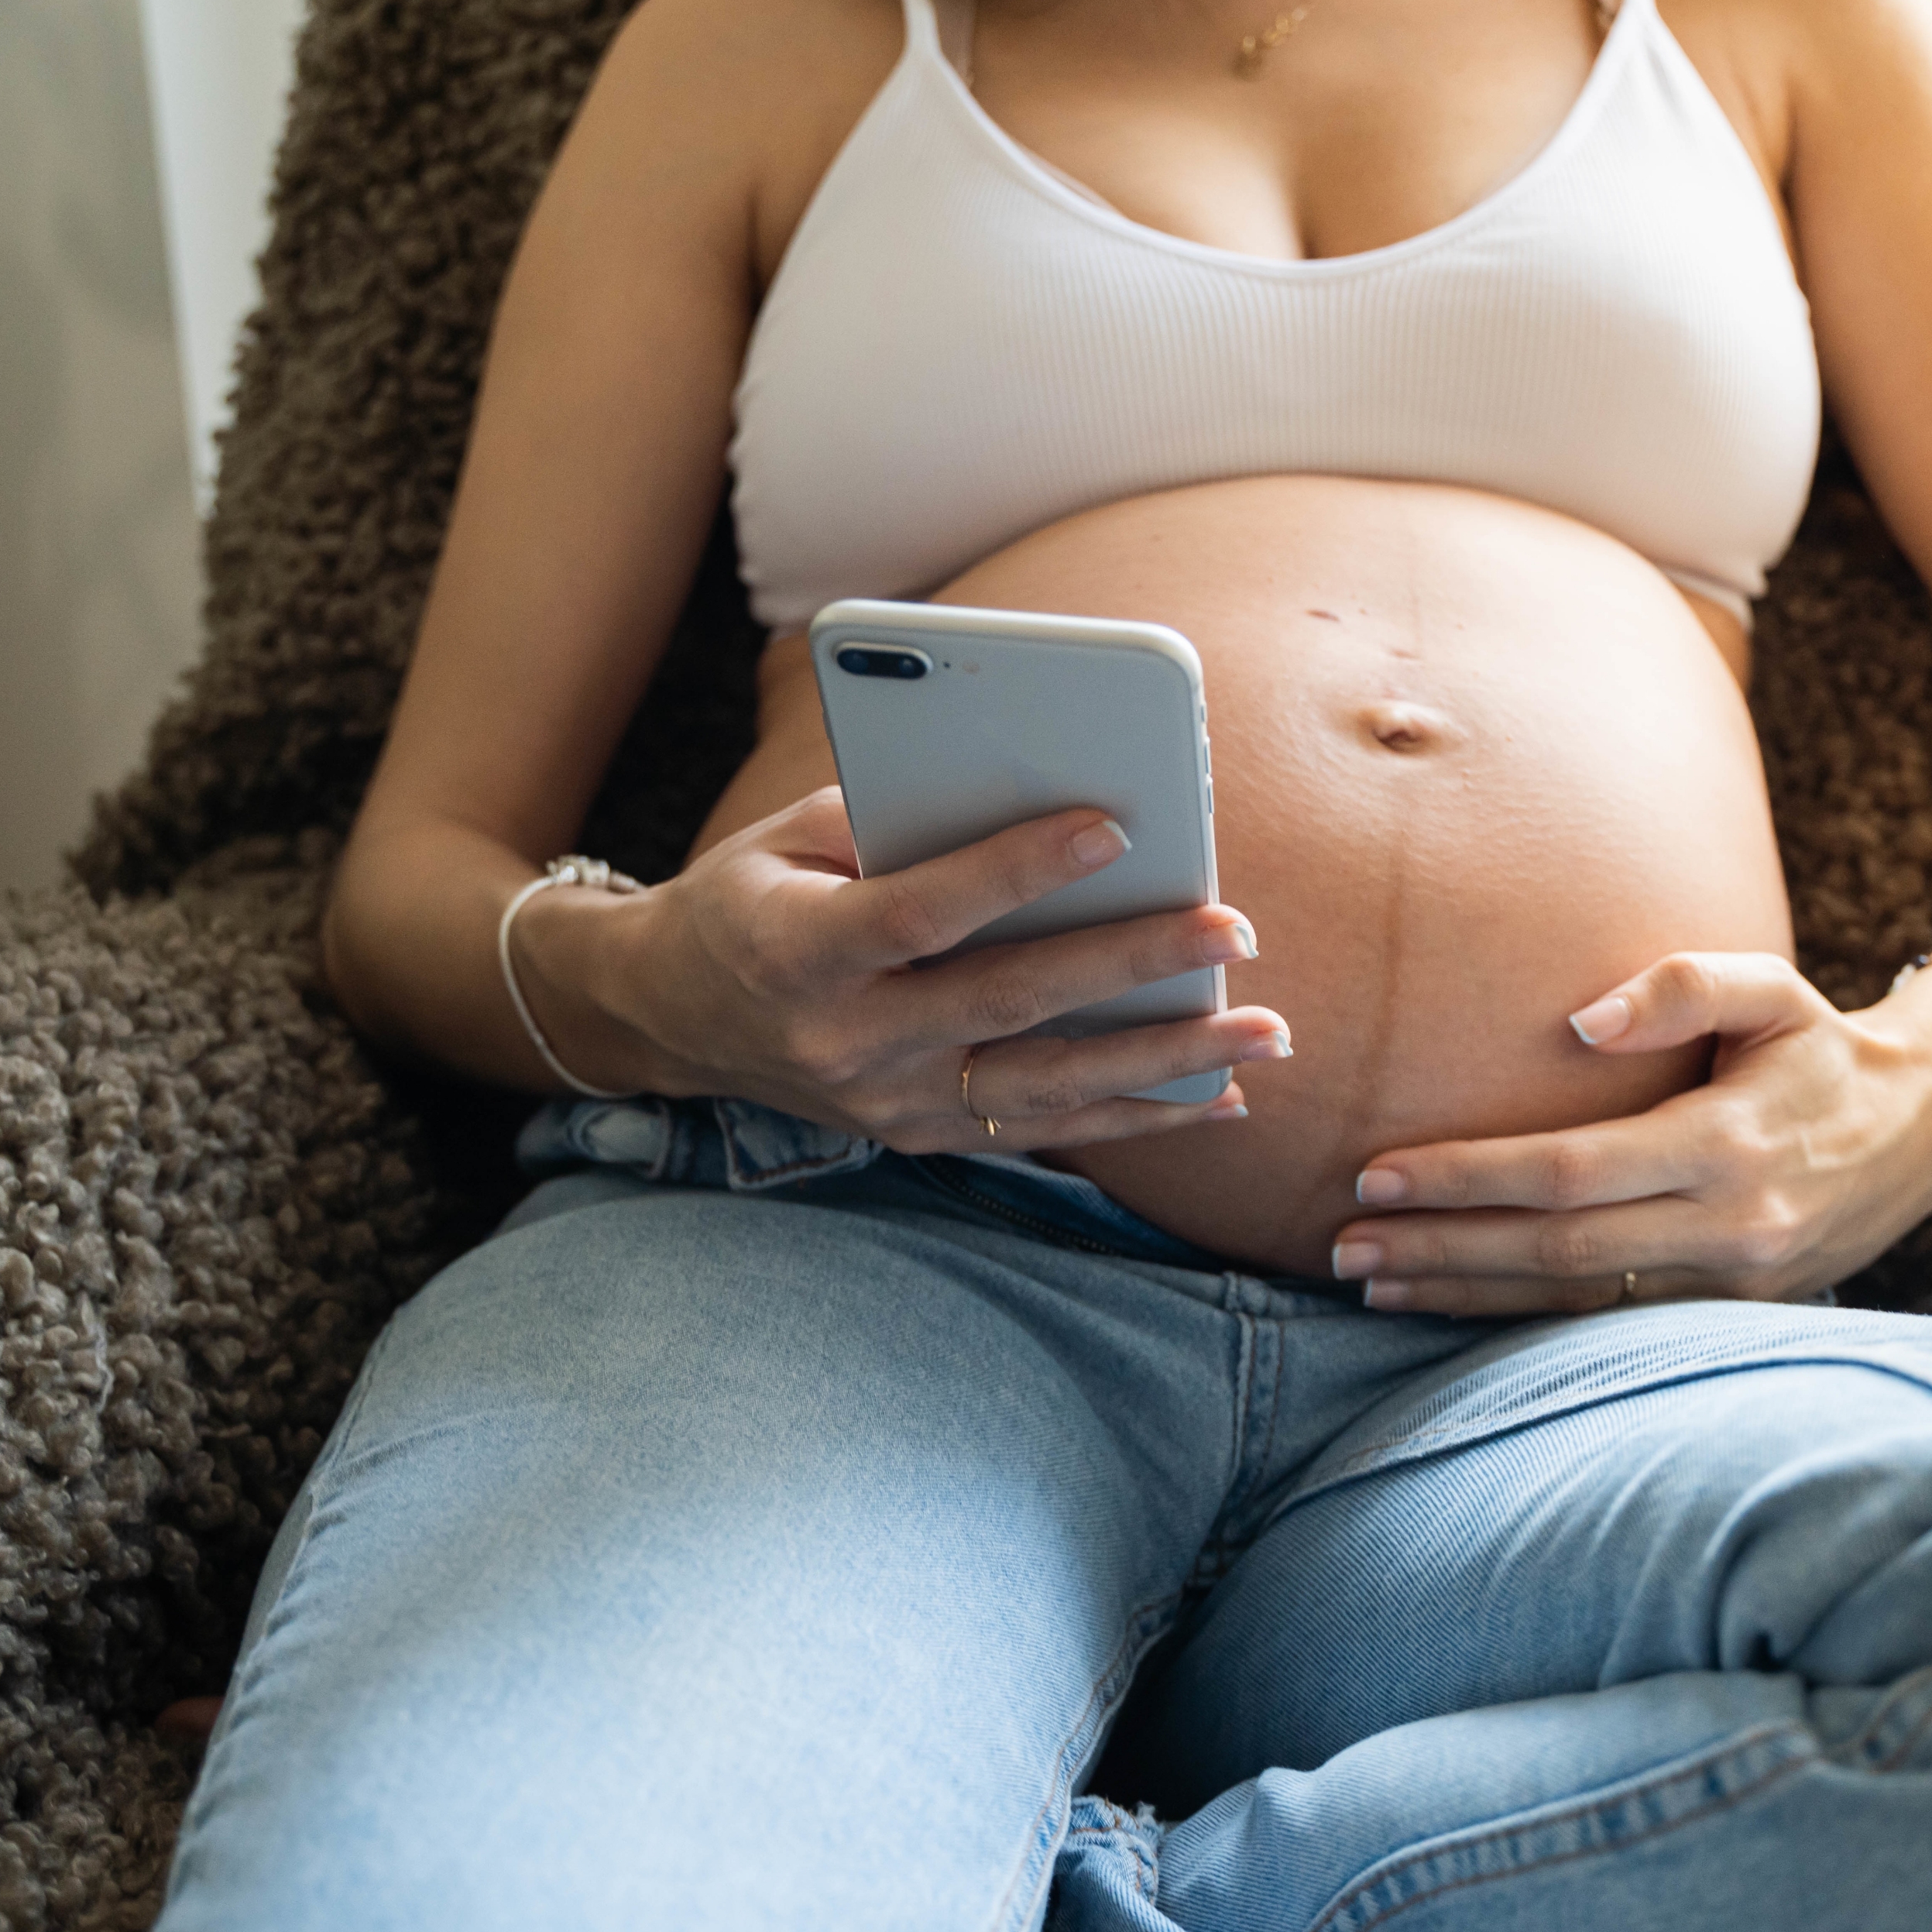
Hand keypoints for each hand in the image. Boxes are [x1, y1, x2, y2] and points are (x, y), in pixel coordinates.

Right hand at [552, 785, 1291, 1151]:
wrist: (667, 1018)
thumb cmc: (748, 898)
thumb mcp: (787, 841)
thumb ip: (897, 821)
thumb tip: (1036, 792)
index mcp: (798, 954)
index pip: (922, 913)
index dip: (1015, 869)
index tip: (1112, 822)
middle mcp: (844, 1043)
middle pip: (1008, 1001)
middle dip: (1131, 963)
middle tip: (1232, 928)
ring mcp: (886, 1105)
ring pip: (1046, 1085)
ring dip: (1165, 1059)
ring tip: (1263, 1030)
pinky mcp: (920, 1139)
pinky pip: (1045, 1130)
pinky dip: (1137, 1116)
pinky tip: (1219, 1094)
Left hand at [1326, 950, 1931, 1314]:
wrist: (1923, 1133)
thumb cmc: (1821, 1049)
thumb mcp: (1773, 989)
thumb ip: (1681, 984)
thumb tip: (1580, 1021)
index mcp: (1727, 1145)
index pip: (1568, 1171)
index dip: (1466, 1177)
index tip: (1376, 1171)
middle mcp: (1727, 1229)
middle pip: (1554, 1249)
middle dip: (1441, 1248)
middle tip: (1345, 1244)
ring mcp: (1728, 1285)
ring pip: (1572, 1302)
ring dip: (1465, 1296)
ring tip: (1374, 1283)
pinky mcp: (1726, 1315)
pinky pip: (1606, 1322)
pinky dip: (1520, 1319)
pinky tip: (1450, 1305)